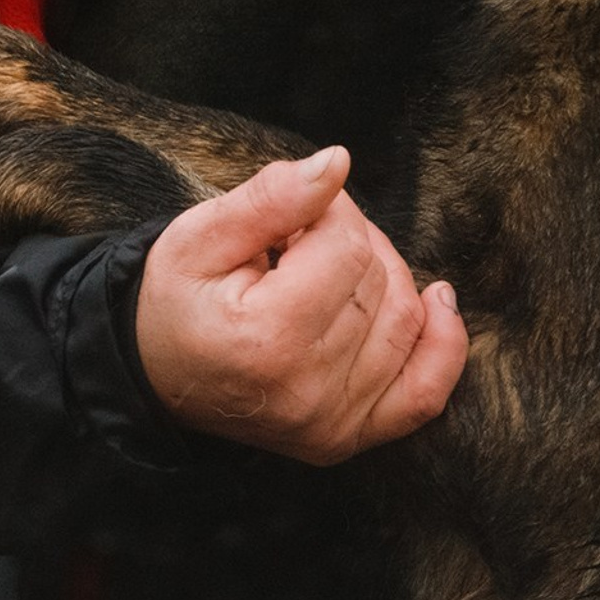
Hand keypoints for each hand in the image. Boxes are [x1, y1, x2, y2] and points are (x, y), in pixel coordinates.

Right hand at [134, 146, 468, 464]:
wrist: (157, 374)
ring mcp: (334, 423)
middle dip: (349, 239)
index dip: (325, 212)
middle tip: (299, 240)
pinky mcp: (349, 437)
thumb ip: (271, 197)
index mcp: (268, 340)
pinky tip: (437, 301)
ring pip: (405, 319)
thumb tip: (338, 161)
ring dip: (382, 275)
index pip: (346, 246)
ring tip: (328, 267)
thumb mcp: (199, 234)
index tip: (289, 213)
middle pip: (378, 281)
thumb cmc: (177, 299)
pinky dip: (443, 343)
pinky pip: (425, 391)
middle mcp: (309, 392)